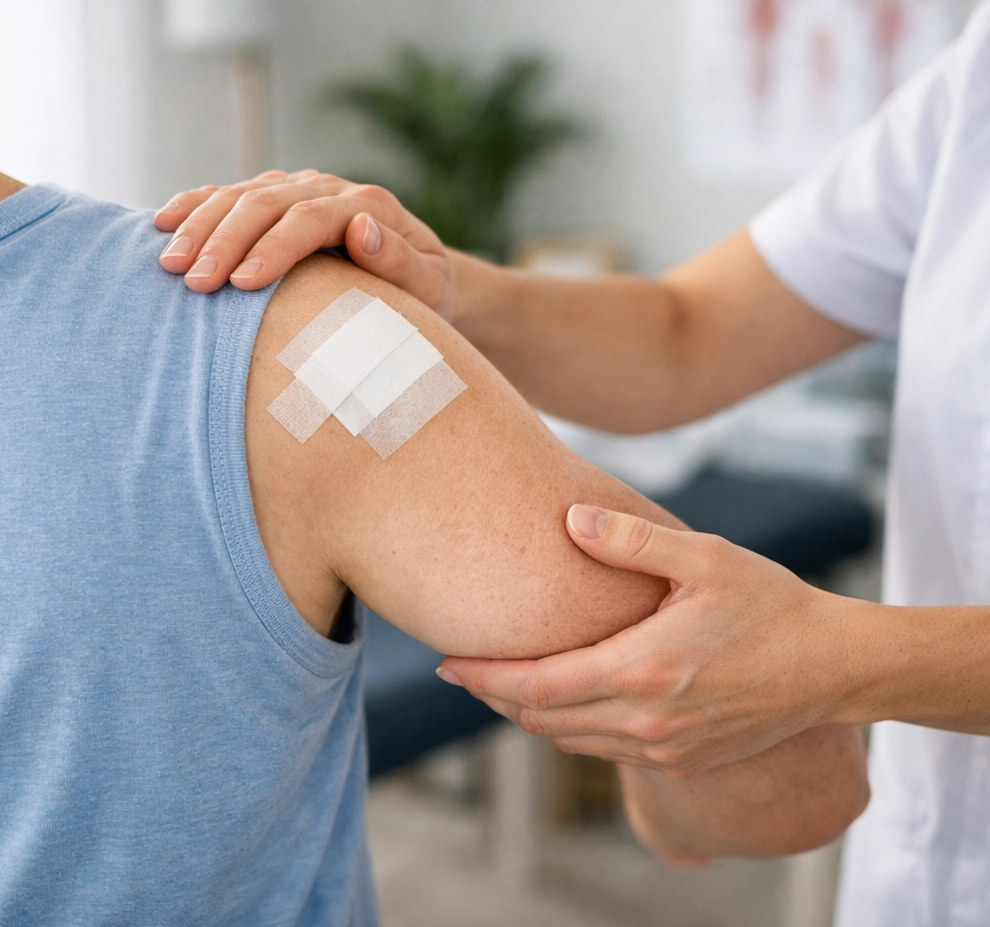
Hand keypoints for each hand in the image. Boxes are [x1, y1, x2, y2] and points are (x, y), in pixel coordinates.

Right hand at [154, 169, 458, 318]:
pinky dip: (196, 205)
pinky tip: (163, 223)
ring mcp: (302, 189)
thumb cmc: (427, 294)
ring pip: (242, 194)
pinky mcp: (280, 199)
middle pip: (267, 202)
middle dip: (225, 240)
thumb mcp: (430, 286)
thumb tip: (361, 229)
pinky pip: (231, 194)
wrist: (425, 278)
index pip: (311, 219)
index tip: (241, 284)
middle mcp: (331, 188)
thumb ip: (402, 262)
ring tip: (170, 263)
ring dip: (201, 224)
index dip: (273, 248)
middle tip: (194, 282)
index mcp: (369, 205)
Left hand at [439, 504, 867, 775]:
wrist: (833, 666)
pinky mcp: (682, 760)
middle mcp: (647, 721)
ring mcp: (665, 749)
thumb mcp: (704, 558)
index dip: (485, 677)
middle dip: (494, 696)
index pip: (537, 687)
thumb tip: (569, 518)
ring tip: (501, 681)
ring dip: (528, 714)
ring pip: (569, 740)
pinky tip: (562, 700)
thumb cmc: (770, 604)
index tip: (446, 662)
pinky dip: (569, 728)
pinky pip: (604, 751)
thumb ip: (631, 540)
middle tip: (462, 667)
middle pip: (542, 720)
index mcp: (643, 671)